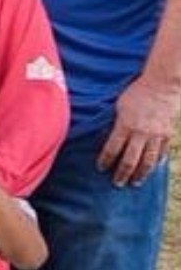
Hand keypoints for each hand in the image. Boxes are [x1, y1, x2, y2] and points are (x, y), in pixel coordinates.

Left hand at [96, 73, 178, 187]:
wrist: (163, 85)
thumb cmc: (137, 92)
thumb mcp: (119, 106)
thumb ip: (116, 123)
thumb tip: (108, 136)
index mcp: (125, 125)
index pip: (112, 148)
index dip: (105, 160)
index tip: (101, 168)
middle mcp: (141, 133)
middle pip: (130, 159)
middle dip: (122, 173)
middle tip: (117, 183)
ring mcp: (156, 135)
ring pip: (148, 160)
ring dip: (140, 174)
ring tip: (135, 182)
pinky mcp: (167, 134)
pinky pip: (162, 152)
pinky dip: (157, 162)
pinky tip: (153, 169)